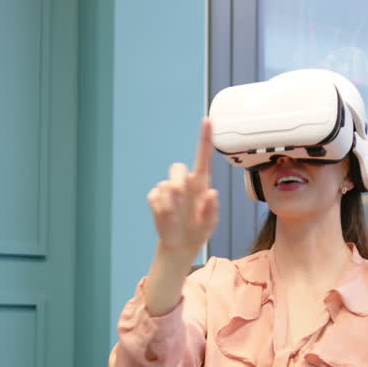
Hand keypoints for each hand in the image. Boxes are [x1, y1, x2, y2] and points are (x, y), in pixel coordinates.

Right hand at [147, 119, 218, 258]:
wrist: (180, 245)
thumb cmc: (198, 231)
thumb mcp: (210, 224)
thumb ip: (212, 209)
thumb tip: (212, 193)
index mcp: (201, 184)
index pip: (203, 157)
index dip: (205, 138)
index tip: (208, 121)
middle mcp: (184, 183)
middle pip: (177, 168)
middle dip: (177, 182)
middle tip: (181, 200)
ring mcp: (169, 190)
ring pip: (165, 186)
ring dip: (171, 204)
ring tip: (177, 219)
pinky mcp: (156, 199)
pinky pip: (155, 198)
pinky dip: (161, 210)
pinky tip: (167, 219)